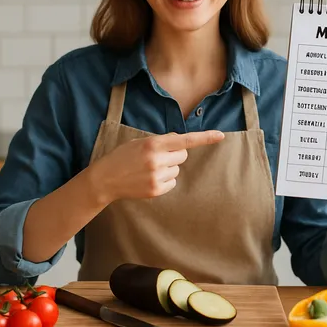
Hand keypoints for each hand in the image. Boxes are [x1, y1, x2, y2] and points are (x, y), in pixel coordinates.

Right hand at [85, 130, 224, 204]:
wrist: (105, 179)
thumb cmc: (123, 156)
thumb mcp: (140, 142)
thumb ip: (161, 141)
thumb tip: (182, 142)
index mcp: (153, 144)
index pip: (185, 140)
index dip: (205, 138)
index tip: (221, 135)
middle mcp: (156, 160)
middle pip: (183, 155)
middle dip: (175, 155)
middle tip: (157, 157)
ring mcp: (157, 177)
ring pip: (177, 169)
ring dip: (168, 168)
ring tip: (149, 169)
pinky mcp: (156, 190)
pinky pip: (172, 182)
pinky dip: (165, 180)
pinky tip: (149, 179)